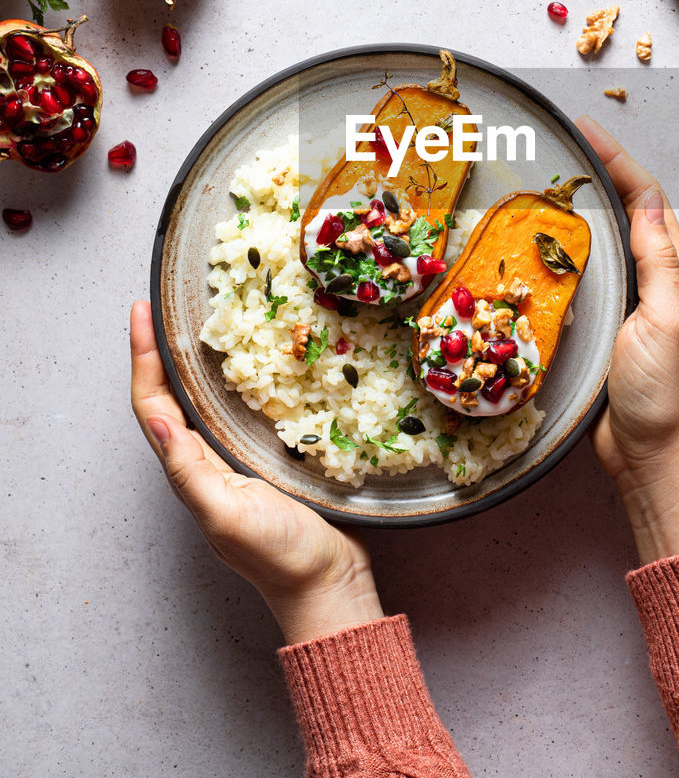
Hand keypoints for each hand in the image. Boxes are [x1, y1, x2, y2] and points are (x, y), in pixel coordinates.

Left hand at [130, 301, 382, 642]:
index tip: (139, 312)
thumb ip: (190, 472)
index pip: (152, 405)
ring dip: (195, 361)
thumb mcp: (228, 514)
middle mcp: (206, 460)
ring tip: (201, 319)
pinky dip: (239, 378)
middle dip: (161, 350)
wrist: (329, 583)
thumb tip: (157, 423)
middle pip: (171, 396)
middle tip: (164, 305)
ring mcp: (236, 459)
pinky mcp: (268, 457)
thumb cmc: (281, 555)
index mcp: (190, 470)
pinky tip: (257, 358)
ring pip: (205, 401)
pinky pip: (242, 410)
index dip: (142, 358)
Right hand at [575, 118, 678, 562]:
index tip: (587, 132)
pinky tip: (538, 254)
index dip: (618, 162)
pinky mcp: (605, 330)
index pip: (649, 202)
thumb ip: (660, 263)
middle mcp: (655, 284)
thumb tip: (650, 204)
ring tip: (543, 189)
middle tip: (559, 150)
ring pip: (604, 245)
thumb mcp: (668, 321)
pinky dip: (565, 255)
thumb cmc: (664, 396)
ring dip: (579, 213)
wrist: (652, 459)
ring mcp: (629, 307)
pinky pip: (586, 280)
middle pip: (627, 214)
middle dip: (598, 176)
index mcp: (676, 275)